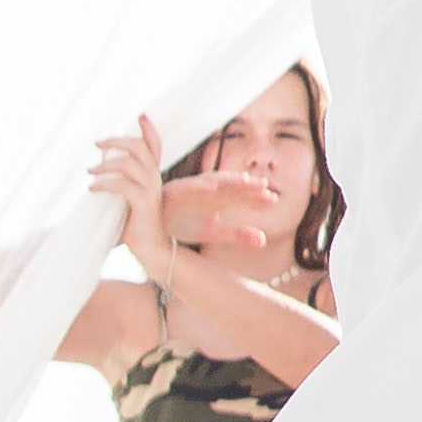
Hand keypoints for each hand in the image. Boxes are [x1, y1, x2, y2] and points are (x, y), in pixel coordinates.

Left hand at [90, 119, 175, 250]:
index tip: (140, 115)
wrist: (151, 250)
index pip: (155, 146)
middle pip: (139, 147)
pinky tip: (92, 189)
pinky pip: (122, 185)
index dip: (149, 130)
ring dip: (106, 164)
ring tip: (90, 171)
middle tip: (97, 143)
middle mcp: (155, 179)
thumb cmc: (134, 227)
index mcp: (152, 176)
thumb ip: (117, 185)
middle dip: (117, 140)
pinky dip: (104, 184)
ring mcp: (151, 191)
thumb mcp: (126, 201)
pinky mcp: (143, 204)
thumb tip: (92, 175)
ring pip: (129, 163)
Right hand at [154, 171, 276, 257]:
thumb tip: (263, 240)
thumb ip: (236, 234)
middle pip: (229, 185)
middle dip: (245, 185)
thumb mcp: (212, 232)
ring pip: (210, 182)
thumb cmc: (181, 225)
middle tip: (264, 187)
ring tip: (244, 181)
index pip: (239, 195)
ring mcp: (189, 189)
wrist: (148, 226)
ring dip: (227, 181)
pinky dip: (199, 186)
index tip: (273, 199)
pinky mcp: (172, 192)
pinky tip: (211, 188)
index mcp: (216, 199)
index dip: (255, 196)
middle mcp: (204, 191)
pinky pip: (187, 187)